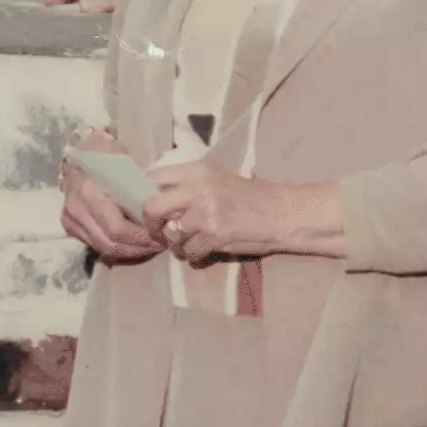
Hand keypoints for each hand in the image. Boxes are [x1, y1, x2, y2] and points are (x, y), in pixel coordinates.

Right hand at [58, 131, 164, 263]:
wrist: (79, 154)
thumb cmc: (105, 156)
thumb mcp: (123, 165)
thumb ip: (138, 188)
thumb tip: (159, 210)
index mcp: (89, 193)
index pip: (117, 229)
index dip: (141, 238)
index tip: (161, 236)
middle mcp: (76, 211)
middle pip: (110, 243)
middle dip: (138, 248)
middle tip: (159, 244)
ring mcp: (71, 221)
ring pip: (104, 248)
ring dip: (129, 251)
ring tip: (150, 246)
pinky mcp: (71, 228)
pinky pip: (97, 246)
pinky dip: (118, 249)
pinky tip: (134, 244)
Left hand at [145, 148, 333, 263]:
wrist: (283, 213)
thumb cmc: (249, 197)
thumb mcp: (215, 179)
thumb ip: (186, 185)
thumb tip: (152, 197)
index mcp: (196, 170)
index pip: (152, 178)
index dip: (143, 196)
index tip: (148, 209)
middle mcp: (197, 187)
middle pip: (150, 206)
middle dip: (150, 224)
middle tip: (159, 232)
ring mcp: (206, 211)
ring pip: (170, 234)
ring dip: (175, 244)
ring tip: (188, 243)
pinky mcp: (215, 234)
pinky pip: (189, 251)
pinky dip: (194, 256)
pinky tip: (203, 251)